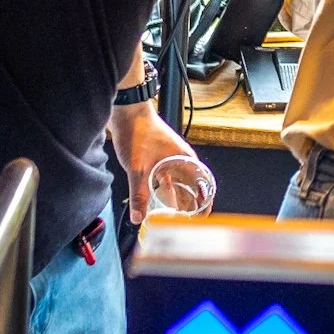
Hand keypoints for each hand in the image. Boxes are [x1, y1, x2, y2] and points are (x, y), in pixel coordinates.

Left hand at [109, 105, 195, 223]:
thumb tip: (138, 216)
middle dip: (192, 204)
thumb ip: (138, 194)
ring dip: (179, 197)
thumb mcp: (138, 168)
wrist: (127, 111)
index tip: (203, 217)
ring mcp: (170, 158)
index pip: (204, 184)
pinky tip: (159, 198)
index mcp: (185, 159)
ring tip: (175, 214)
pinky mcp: (158, 157)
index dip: (206, 201)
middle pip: (193, 185)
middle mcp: (181, 159)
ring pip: (180, 182)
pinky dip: (166, 189)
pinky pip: (167, 177)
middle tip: (188, 221)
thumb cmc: (139, 130)